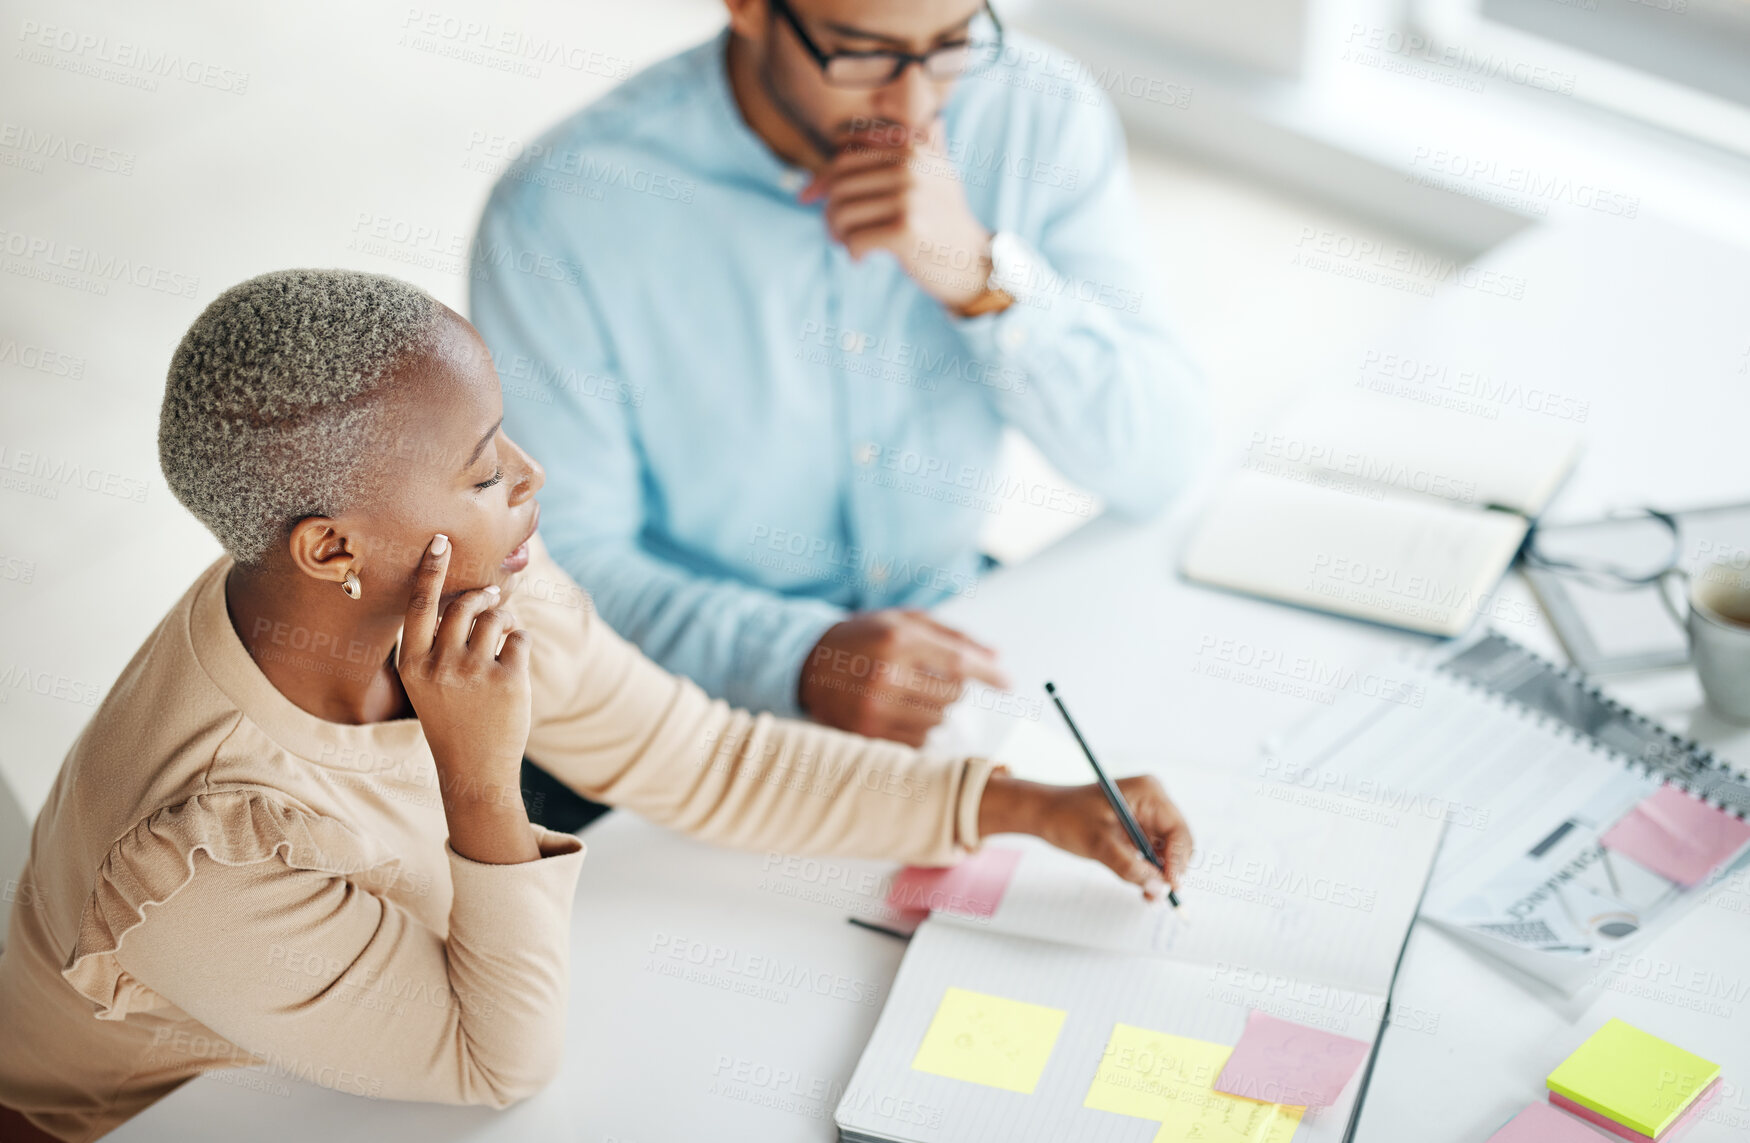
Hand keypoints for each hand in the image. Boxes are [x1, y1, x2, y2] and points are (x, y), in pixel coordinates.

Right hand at [399, 533, 536, 862]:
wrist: (474, 769)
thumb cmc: (453, 719)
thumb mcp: (429, 684)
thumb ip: (439, 644)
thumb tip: (474, 596)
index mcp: (412, 664)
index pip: (419, 606)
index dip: (430, 571)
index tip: (440, 540)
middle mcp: (438, 665)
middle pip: (463, 605)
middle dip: (482, 596)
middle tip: (492, 598)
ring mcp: (473, 671)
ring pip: (495, 617)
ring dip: (503, 619)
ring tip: (502, 636)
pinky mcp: (507, 679)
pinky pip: (519, 638)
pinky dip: (519, 644)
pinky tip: (512, 665)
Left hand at [800, 119, 992, 309]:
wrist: (973, 263)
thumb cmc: (941, 223)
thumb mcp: (928, 176)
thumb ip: (890, 155)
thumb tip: (827, 155)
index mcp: (910, 149)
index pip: (844, 160)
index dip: (821, 182)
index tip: (808, 200)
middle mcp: (910, 167)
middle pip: (839, 188)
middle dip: (830, 214)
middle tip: (838, 234)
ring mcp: (910, 197)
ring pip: (842, 214)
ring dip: (838, 236)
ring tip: (849, 245)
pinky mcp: (907, 230)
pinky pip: (855, 240)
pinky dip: (853, 253)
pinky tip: (862, 258)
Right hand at [800, 608, 1009, 746]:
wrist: (808, 663)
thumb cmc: (865, 636)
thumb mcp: (904, 621)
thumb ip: (952, 636)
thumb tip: (996, 657)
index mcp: (898, 640)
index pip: (959, 663)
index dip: (989, 675)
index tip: (1008, 684)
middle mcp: (886, 675)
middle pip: (952, 695)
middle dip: (954, 688)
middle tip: (933, 678)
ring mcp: (874, 708)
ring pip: (937, 720)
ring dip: (936, 709)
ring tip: (911, 692)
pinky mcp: (867, 733)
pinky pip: (917, 740)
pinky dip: (919, 727)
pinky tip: (900, 710)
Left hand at [979, 774, 1193, 901]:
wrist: (1044, 814)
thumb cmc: (1066, 819)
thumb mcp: (1098, 844)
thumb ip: (1129, 867)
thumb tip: (1159, 889)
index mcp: (1148, 793)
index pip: (1178, 830)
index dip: (1178, 860)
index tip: (1171, 887)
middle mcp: (1153, 801)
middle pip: (1178, 842)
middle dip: (1170, 870)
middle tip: (1158, 896)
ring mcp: (1146, 815)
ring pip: (1167, 852)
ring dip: (1160, 875)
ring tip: (1149, 897)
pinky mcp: (1138, 829)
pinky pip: (1153, 854)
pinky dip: (1149, 872)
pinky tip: (1143, 889)